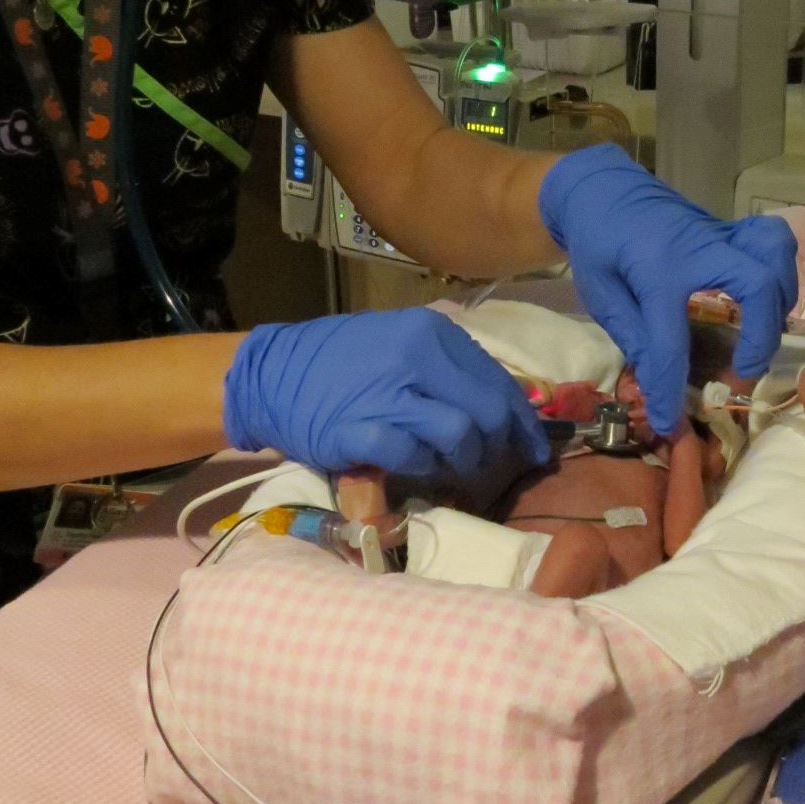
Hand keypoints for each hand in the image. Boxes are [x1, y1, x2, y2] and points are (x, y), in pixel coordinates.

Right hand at [223, 308, 548, 503]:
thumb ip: (450, 372)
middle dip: (500, 447)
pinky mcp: (363, 430)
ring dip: (465, 461)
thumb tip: (508, 408)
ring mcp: (390, 393)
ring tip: (453, 470)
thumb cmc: (341, 364)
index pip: (499, 382)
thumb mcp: (401, 347)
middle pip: (489, 411)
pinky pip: (416, 456)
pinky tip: (414, 468)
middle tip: (492, 466)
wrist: (270, 375)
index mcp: (432, 333)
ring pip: (462, 435)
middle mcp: (417, 356)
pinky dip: (423, 467)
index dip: (523, 422)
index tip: (534, 448)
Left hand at [538, 145, 797, 434]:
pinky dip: (781, 272)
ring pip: (775, 257)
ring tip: (757, 338)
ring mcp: (721, 234)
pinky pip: (773, 243)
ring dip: (777, 304)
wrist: (600, 188)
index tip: (670, 422)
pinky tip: (767, 299)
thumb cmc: (597, 243)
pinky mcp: (731, 230)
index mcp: (656, 269)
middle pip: (756, 284)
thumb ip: (633, 336)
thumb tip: (660, 384)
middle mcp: (699, 248)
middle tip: (740, 373)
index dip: (669, 388)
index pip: (669, 341)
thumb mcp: (600, 293)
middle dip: (760, 337)